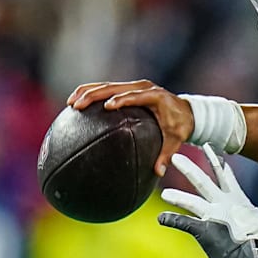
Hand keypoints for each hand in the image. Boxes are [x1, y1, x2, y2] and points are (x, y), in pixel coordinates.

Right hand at [67, 79, 193, 175]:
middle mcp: (143, 87)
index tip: (108, 107)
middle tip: (78, 105)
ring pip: (107, 85)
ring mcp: (135, 86)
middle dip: (94, 94)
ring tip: (71, 103)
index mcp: (156, 96)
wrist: (187, 111)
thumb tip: (159, 172)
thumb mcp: (176, 140)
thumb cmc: (180, 125)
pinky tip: (75, 102)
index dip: (122, 99)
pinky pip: (107, 88)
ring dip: (87, 91)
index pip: (136, 96)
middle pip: (115, 87)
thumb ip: (167, 154)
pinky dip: (91, 92)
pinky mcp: (128, 88)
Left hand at [158, 145, 257, 257]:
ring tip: (164, 192)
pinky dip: (172, 220)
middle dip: (191, 168)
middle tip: (177, 157)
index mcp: (239, 202)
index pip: (227, 178)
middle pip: (205, 181)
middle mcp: (225, 205)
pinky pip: (184, 223)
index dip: (219, 164)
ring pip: (192, 201)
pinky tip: (161, 217)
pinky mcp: (205, 231)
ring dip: (178, 196)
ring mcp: (214, 217)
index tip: (212, 150)